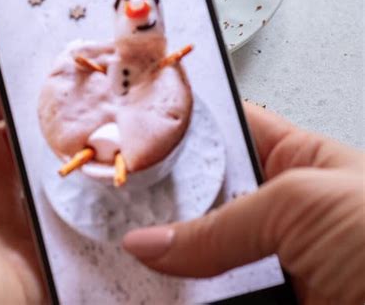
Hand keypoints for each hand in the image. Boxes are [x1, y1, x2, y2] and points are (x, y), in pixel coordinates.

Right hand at [123, 102, 364, 303]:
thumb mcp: (303, 205)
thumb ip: (221, 224)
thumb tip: (151, 241)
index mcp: (294, 160)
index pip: (224, 130)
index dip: (179, 128)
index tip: (130, 132)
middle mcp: (280, 212)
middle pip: (202, 202)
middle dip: (161, 207)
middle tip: (111, 210)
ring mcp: (274, 266)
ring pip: (204, 262)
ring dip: (167, 266)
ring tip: (122, 263)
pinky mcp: (273, 304)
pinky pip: (218, 301)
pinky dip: (186, 300)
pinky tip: (155, 295)